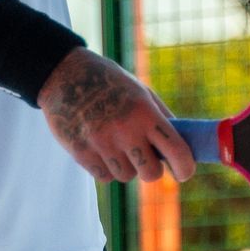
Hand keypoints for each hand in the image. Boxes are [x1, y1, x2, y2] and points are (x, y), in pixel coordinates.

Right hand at [39, 50, 195, 184]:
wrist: (64, 74)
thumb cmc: (108, 81)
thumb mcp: (140, 90)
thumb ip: (160, 117)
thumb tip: (183, 144)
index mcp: (145, 112)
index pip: (176, 150)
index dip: (185, 168)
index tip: (183, 173)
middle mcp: (125, 130)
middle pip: (151, 174)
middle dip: (152, 170)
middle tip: (146, 160)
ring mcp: (101, 143)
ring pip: (125, 176)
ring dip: (126, 167)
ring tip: (116, 146)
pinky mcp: (81, 152)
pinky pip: (103, 176)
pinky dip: (105, 168)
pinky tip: (100, 149)